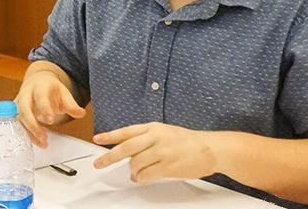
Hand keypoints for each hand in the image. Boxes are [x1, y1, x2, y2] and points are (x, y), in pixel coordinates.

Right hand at [15, 70, 85, 147]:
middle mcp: (26, 94)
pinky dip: (28, 135)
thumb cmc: (50, 89)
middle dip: (32, 124)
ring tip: (43, 143)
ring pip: (19, 119)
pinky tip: (38, 142)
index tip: (50, 120)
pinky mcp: (16, 113)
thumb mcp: (63, 93)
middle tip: (43, 136)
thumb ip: (71, 105)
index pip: (39, 97)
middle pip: (23, 109)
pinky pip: (19, 125)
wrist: (38, 82)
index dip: (44, 109)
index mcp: (39, 87)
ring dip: (30, 132)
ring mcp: (19, 104)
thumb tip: (81, 113)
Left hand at [92, 122, 217, 183]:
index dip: (110, 136)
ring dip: (132, 172)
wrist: (210, 148)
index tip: (97, 139)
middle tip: (99, 163)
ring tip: (135, 174)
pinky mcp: (168, 166)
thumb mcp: (164, 132)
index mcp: (153, 127)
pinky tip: (142, 178)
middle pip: (126, 148)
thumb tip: (128, 150)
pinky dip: (140, 179)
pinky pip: (146, 175)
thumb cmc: (187, 141)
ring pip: (135, 164)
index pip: (126, 131)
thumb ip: (146, 138)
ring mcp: (163, 151)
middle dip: (109, 157)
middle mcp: (156, 137)